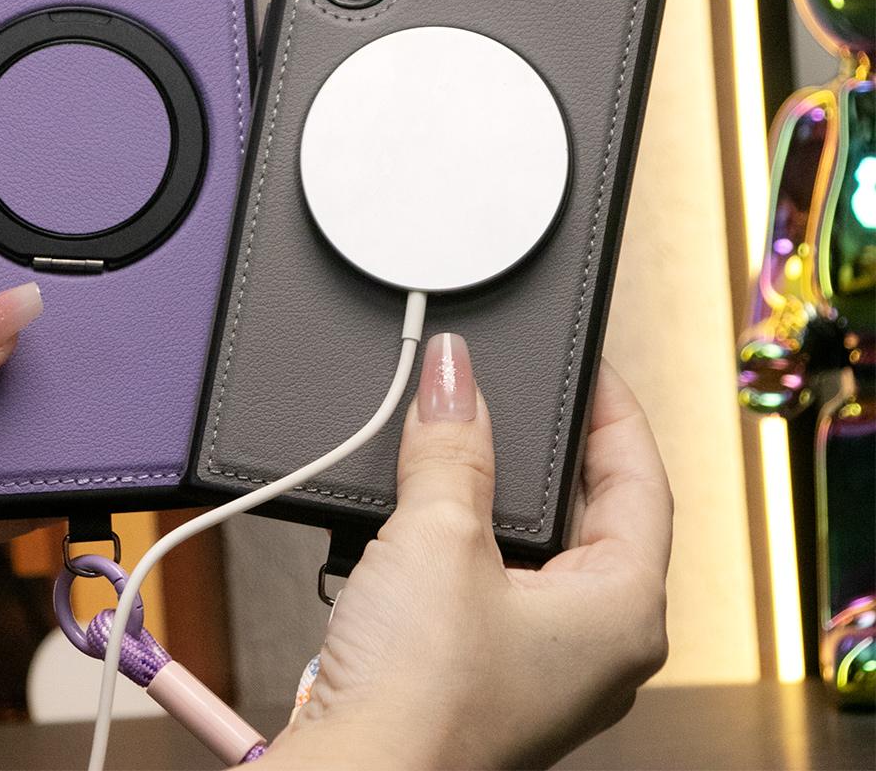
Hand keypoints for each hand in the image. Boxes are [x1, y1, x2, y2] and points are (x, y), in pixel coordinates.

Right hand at [264, 335, 672, 770]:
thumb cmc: (422, 701)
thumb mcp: (440, 537)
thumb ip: (453, 445)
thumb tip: (455, 374)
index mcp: (622, 612)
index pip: (642, 480)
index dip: (614, 409)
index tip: (584, 363)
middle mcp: (593, 643)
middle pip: (595, 511)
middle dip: (555, 445)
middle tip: (519, 387)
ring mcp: (538, 660)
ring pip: (538, 545)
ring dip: (500, 486)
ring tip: (465, 431)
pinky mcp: (482, 666)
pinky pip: (491, 575)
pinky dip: (465, 529)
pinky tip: (428, 503)